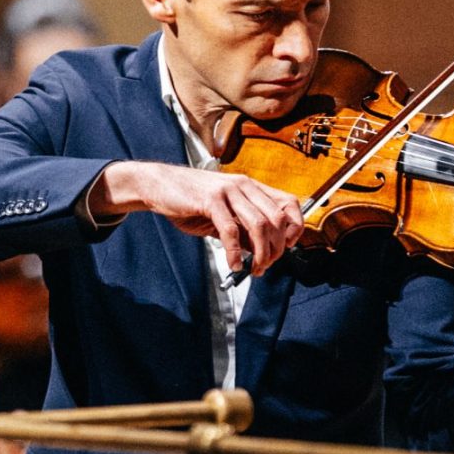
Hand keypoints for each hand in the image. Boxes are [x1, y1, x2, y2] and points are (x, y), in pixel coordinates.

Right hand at [90, 161, 303, 276]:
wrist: (159, 185)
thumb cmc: (191, 200)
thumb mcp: (223, 213)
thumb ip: (243, 228)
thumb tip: (261, 252)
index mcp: (251, 186)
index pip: (290, 204)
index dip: (295, 228)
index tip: (286, 248)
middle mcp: (244, 185)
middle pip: (277, 220)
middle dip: (276, 249)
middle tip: (265, 266)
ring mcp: (228, 190)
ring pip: (259, 225)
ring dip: (260, 253)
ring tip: (254, 269)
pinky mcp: (211, 200)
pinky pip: (230, 230)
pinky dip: (235, 252)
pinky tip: (233, 264)